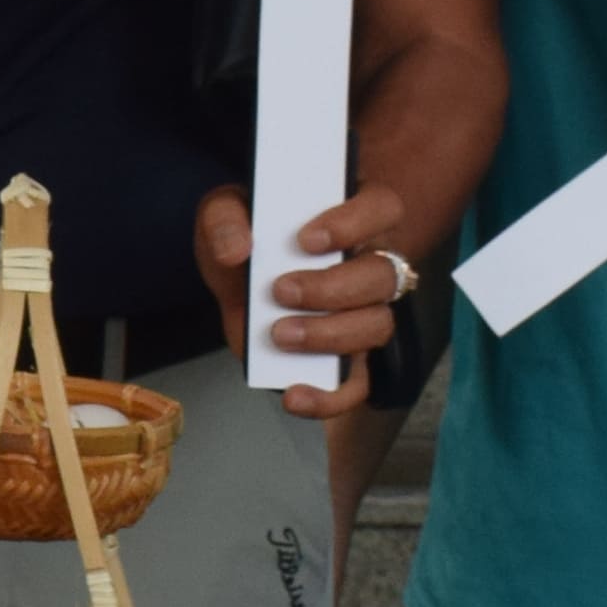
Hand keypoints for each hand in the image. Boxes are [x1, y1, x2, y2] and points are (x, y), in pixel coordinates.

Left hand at [204, 181, 417, 423]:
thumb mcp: (224, 213)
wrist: (237, 282)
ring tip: (279, 334)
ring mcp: (363, 313)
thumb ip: (224, 219)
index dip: (354, 224)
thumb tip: (237, 249)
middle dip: (332, 288)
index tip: (307, 240)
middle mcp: (368, 263)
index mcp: (352, 217)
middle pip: (383, 275)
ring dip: (329, 335)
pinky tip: (294, 395)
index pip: (382, 209)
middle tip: (281, 290)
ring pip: (377, 326)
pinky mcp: (346, 357)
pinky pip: (357, 384)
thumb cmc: (247, 237)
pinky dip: (329, 397)